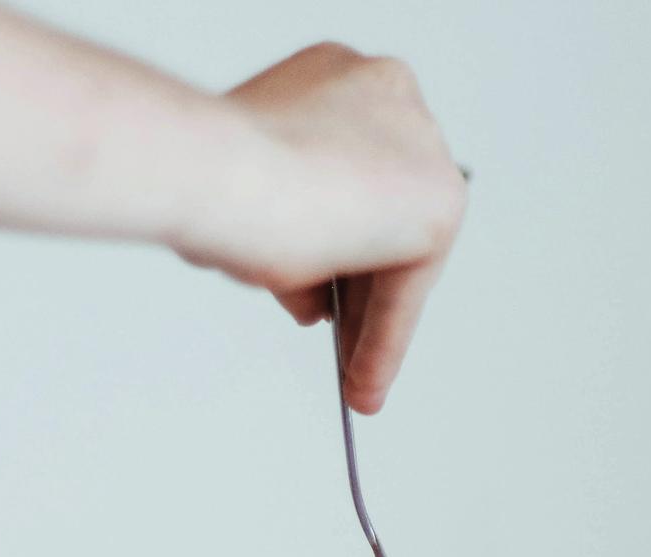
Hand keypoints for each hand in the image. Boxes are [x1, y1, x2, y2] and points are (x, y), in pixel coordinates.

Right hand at [180, 44, 466, 412]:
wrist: (219, 173)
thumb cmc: (213, 174)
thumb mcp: (252, 206)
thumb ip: (291, 234)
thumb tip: (313, 292)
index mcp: (340, 81)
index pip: (352, 179)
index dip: (337, 247)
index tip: (328, 291)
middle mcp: (389, 100)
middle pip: (379, 220)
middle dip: (357, 291)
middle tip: (341, 343)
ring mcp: (420, 145)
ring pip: (395, 257)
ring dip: (370, 325)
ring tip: (351, 378)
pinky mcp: (437, 201)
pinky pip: (408, 288)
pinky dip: (385, 341)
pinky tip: (364, 382)